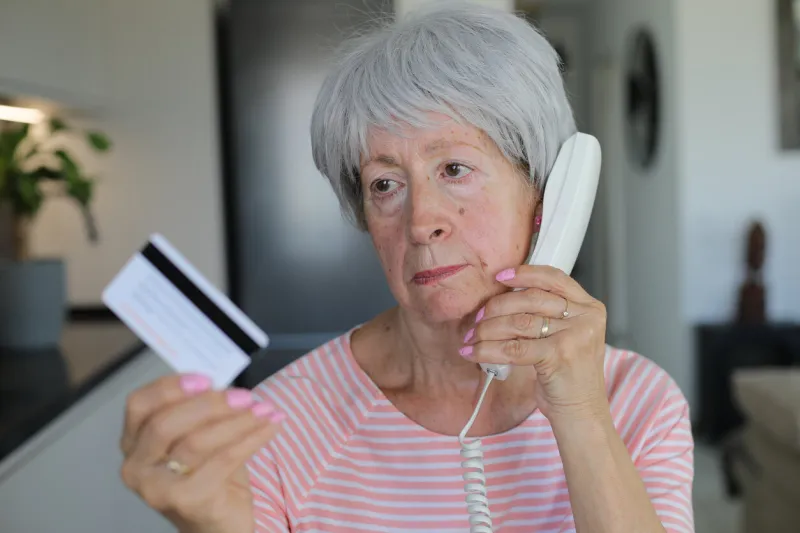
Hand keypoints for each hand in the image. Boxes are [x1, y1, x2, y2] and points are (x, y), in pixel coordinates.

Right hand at [119, 374, 284, 532]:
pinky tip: (271, 427)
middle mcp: (136, 466)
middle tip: (244, 396)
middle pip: (165, 423)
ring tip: (265, 409)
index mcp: (134, 441)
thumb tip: (225, 384)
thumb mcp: (198, 435)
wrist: (219, 522)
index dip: (170, 387)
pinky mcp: (186, 501)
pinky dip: (252, 439)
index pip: (139, 405)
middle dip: (209, 404)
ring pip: (196, 442)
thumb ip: (201, 410)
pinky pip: (223, 461)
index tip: (207, 378)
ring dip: (238, 420)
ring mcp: (157, 488)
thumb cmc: (208, 473)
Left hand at [461, 265, 608, 420]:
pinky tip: (473, 353)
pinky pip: (513, 348)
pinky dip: (488, 350)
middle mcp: (586, 317)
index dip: (524, 274)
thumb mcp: (566, 336)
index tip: (499, 277)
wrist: (582, 412)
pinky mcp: (559, 355)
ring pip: (518, 322)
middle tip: (477, 320)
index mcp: (589, 307)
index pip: (554, 278)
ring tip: (472, 338)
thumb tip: (502, 299)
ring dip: (488, 330)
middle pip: (530, 299)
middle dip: (497, 308)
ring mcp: (575, 335)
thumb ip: (546, 315)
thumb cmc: (567, 375)